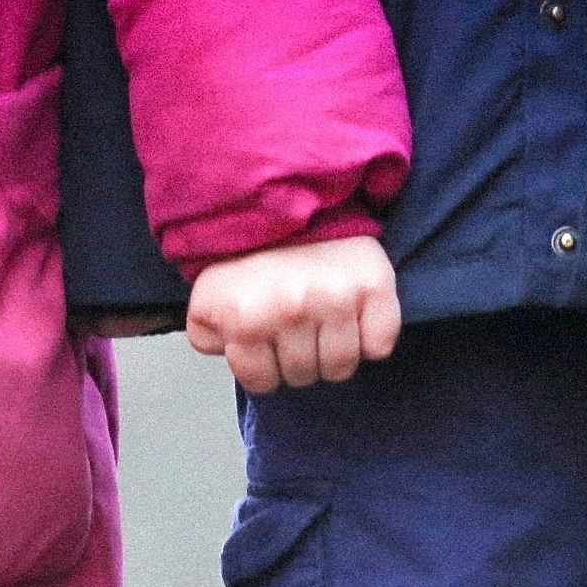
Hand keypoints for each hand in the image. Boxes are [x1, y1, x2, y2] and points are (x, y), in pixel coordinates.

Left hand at [186, 235, 400, 393]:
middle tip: (294, 326)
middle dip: (297, 358)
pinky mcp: (374, 287)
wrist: (294, 204)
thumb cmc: (250, 257)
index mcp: (247, 319)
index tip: (265, 340)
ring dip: (332, 353)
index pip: (263, 382)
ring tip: (322, 325)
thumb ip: (207, 337)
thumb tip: (229, 355)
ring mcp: (337, 299)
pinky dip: (371, 339)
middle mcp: (292, 310)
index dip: (263, 366)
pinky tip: (353, 318)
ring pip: (341, 367)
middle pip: (303, 376)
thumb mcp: (207, 299)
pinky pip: (379, 345)